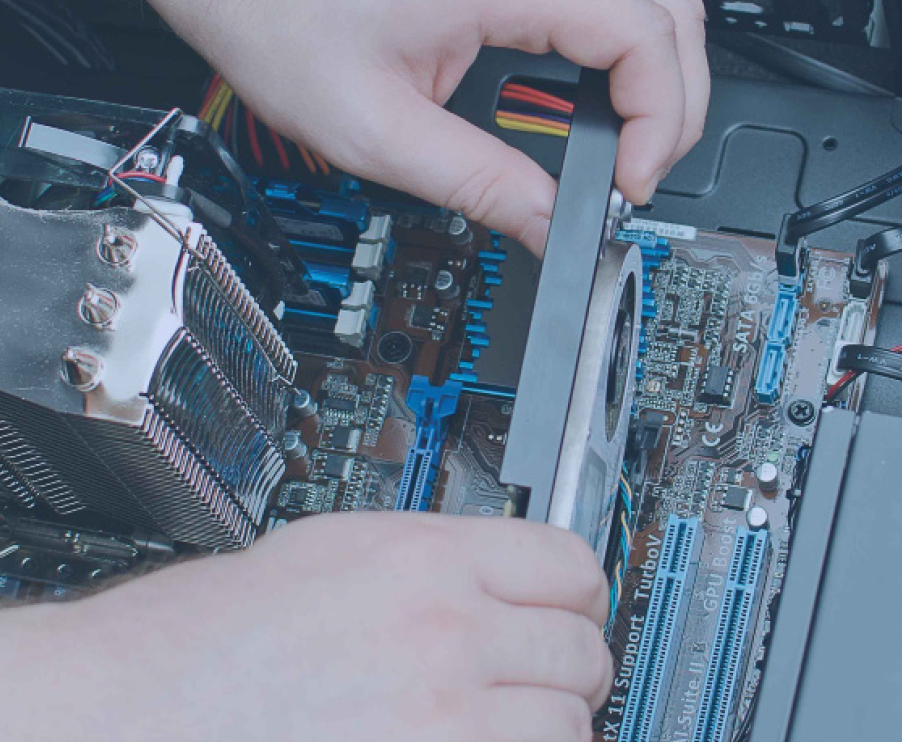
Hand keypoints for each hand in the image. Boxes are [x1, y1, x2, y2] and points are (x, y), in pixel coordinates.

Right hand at [0, 513, 611, 740]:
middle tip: (529, 674)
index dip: (579, 589)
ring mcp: (445, 721)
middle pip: (582, 646)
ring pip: (569, 725)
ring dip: (542, 727)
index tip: (575, 606)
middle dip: (563, 663)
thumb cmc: (208, 641)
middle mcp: (444, 634)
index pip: (570, 562)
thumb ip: (433, 562)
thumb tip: (501, 578)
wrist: (134, 711)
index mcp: (421, 559)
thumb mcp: (331, 554)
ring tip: (486, 723)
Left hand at [149, 0, 707, 253]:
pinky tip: (600, 87)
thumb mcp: (377, 129)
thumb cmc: (276, 22)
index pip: (641, 34)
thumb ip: (475, 181)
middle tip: (638, 172)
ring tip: (628, 140)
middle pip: (667, 11)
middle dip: (673, 103)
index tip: (631, 181)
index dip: (659, 119)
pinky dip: (620, 43)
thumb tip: (544, 225)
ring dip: (655, 70)